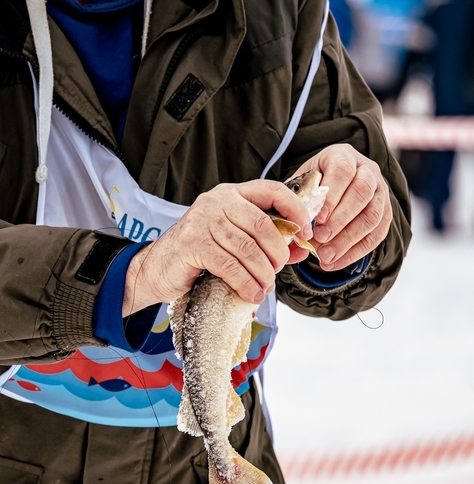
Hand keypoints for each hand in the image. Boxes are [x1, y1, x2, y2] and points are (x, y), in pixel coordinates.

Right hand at [122, 181, 311, 315]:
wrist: (158, 268)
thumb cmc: (201, 254)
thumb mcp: (236, 242)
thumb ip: (267, 243)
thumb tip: (301, 249)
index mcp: (233, 194)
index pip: (273, 190)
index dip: (295, 210)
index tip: (306, 233)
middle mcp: (218, 201)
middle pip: (262, 224)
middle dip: (277, 252)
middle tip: (277, 271)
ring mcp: (202, 220)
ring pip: (247, 248)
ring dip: (263, 273)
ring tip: (265, 288)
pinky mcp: (192, 244)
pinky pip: (229, 265)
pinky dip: (245, 283)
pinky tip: (251, 294)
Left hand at [293, 144, 391, 270]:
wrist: (334, 188)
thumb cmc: (313, 184)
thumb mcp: (302, 182)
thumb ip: (297, 197)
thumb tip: (292, 220)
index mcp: (344, 156)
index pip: (342, 171)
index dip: (332, 195)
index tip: (317, 217)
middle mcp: (368, 170)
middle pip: (362, 193)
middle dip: (340, 219)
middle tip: (320, 238)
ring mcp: (380, 192)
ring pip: (372, 216)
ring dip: (348, 240)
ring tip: (325, 256)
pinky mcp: (386, 214)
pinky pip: (376, 235)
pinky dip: (354, 252)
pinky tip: (335, 262)